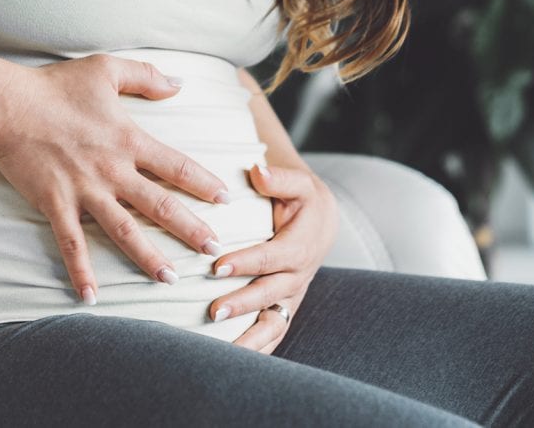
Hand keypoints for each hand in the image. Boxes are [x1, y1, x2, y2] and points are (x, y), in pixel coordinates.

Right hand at [0, 53, 231, 304]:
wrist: (8, 105)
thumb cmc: (56, 86)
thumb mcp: (107, 69)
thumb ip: (146, 76)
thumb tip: (179, 83)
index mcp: (129, 140)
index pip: (177, 167)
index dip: (204, 184)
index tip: (225, 201)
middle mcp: (113, 171)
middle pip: (161, 206)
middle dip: (191, 230)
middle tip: (214, 250)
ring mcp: (85, 191)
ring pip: (125, 231)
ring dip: (149, 257)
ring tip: (170, 278)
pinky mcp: (56, 204)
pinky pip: (72, 244)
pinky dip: (81, 272)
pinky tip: (92, 297)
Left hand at [209, 162, 338, 353]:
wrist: (321, 222)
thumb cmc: (302, 200)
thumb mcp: (297, 183)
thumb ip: (278, 178)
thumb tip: (257, 172)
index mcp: (300, 245)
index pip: (271, 257)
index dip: (246, 263)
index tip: (217, 266)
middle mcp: (298, 275)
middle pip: (270, 295)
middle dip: (242, 304)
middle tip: (212, 312)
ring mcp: (292, 296)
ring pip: (274, 323)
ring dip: (249, 338)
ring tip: (221, 349)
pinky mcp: (285, 307)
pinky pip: (273, 333)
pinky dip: (255, 350)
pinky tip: (230, 362)